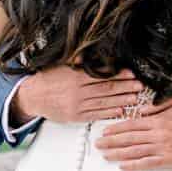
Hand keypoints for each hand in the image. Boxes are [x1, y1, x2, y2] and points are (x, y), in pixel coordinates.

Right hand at [12, 66, 145, 124]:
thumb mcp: (59, 66)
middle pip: (106, 89)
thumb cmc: (46, 80)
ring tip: (135, 98)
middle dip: (125, 87)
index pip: (101, 75)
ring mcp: (77, 105)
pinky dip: (109, 112)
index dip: (118, 75)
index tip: (131, 73)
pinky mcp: (76, 116)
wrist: (32, 97)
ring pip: (104, 102)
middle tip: (140, 86)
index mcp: (74, 77)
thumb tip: (90, 54)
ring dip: (122, 100)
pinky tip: (120, 110)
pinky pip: (96, 114)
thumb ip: (76, 61)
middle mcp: (77, 92)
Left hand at [95, 97, 171, 170]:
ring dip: (118, 153)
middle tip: (98, 144)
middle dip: (111, 141)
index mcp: (157, 121)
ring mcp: (162, 148)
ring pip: (135, 151)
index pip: (131, 124)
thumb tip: (141, 110)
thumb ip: (157, 105)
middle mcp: (157, 134)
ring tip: (106, 155)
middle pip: (129, 138)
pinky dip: (134, 165)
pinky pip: (148, 163)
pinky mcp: (168, 159)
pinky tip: (123, 166)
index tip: (105, 131)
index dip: (116, 128)